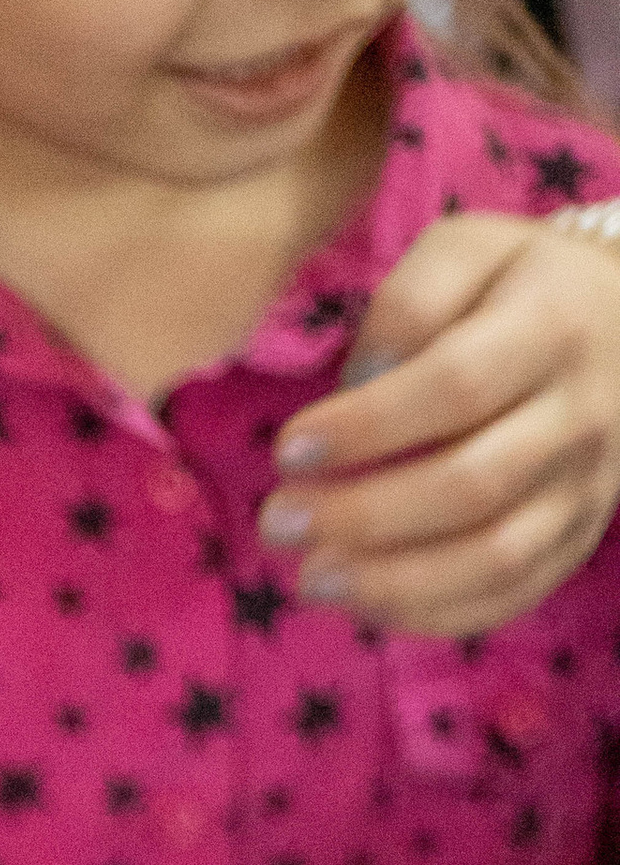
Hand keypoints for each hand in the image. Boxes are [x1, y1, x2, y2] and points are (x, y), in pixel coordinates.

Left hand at [262, 210, 619, 636]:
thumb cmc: (517, 286)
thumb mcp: (466, 251)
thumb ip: (409, 302)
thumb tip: (359, 386)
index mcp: (551, 326)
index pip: (458, 386)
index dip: (366, 427)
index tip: (288, 451)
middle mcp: (582, 414)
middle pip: (472, 485)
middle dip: (362, 515)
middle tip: (277, 523)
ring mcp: (587, 486)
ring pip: (496, 557)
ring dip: (393, 581)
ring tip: (311, 579)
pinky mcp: (577, 539)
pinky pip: (511, 595)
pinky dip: (434, 613)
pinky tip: (366, 603)